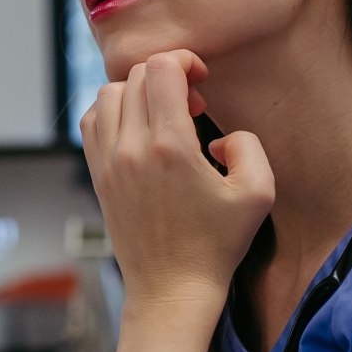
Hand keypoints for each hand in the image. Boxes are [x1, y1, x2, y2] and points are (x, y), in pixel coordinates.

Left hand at [80, 51, 274, 324]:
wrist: (171, 291)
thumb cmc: (216, 246)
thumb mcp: (259, 194)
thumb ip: (249, 146)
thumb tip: (218, 135)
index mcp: (169, 147)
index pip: (161, 68)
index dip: (186, 60)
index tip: (202, 82)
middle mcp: (131, 149)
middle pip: (136, 76)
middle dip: (167, 76)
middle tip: (191, 104)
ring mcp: (109, 163)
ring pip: (108, 93)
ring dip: (138, 92)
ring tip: (164, 117)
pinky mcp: (98, 177)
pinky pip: (92, 121)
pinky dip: (113, 112)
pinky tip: (139, 131)